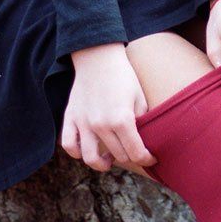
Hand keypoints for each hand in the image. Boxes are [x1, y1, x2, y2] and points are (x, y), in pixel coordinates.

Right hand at [61, 43, 158, 175]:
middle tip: (135, 152)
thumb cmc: (123, 77)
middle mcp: (101, 125)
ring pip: (91, 159)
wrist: (98, 58)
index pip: (137, 153)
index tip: (151, 158)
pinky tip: (88, 148)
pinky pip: (69, 146)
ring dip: (103, 164)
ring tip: (109, 159)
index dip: (147, 159)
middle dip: (131, 157)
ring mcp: (83, 123)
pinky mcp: (70, 118)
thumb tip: (146, 142)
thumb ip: (143, 123)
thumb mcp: (140, 98)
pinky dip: (77, 152)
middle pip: (119, 156)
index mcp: (122, 120)